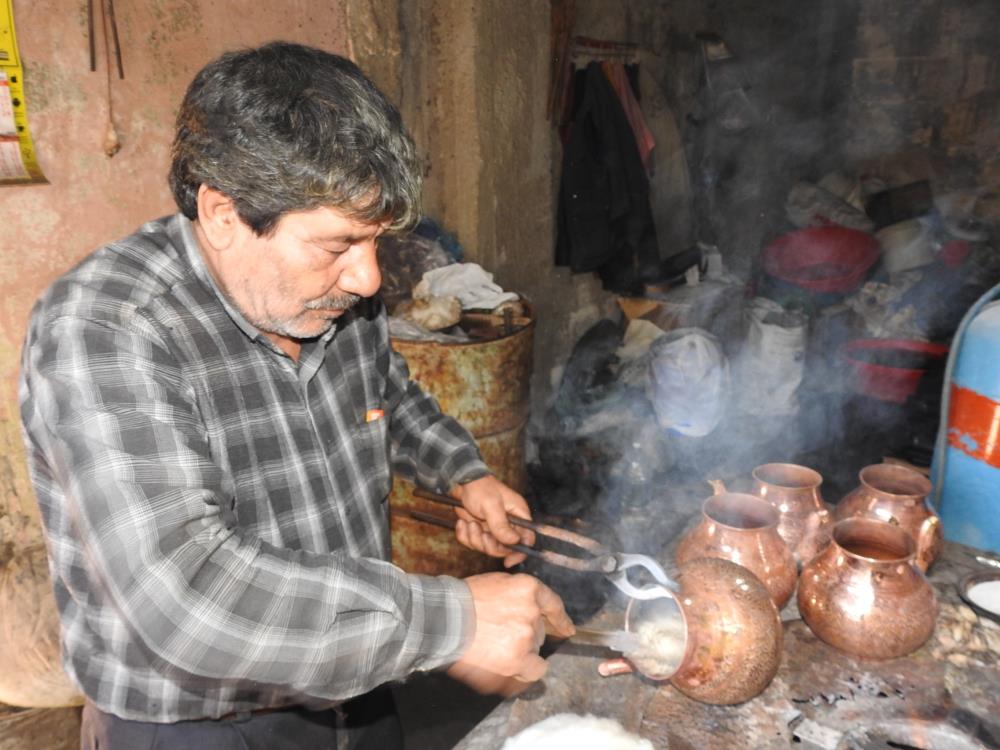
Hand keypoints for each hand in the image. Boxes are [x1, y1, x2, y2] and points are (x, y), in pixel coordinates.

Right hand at [447, 573, 574, 694]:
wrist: (444, 618)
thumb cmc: (463, 600)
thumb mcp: (497, 583)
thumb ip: (518, 596)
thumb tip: (532, 613)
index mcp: (529, 589)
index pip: (553, 605)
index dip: (561, 620)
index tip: (567, 629)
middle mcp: (532, 612)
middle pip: (540, 631)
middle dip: (525, 634)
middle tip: (499, 635)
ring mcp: (527, 637)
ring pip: (534, 650)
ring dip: (520, 651)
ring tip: (492, 647)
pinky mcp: (518, 659)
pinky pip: (534, 670)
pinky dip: (525, 670)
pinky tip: (511, 667)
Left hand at [451, 475, 533, 567]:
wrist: (461, 482)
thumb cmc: (480, 488)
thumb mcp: (491, 505)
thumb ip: (502, 525)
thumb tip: (514, 542)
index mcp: (518, 515)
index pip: (527, 539)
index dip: (520, 552)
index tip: (508, 561)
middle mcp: (508, 524)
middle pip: (505, 548)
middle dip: (490, 544)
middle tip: (480, 532)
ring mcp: (493, 528)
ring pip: (487, 547)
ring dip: (475, 539)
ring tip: (470, 523)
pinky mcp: (479, 530)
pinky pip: (473, 543)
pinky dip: (465, 535)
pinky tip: (462, 522)